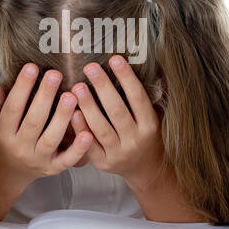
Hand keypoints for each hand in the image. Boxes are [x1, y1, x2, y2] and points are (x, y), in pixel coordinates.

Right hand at [0, 63, 92, 192]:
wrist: (5, 174)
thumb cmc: (2, 142)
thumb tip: (0, 85)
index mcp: (4, 134)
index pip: (12, 108)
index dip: (22, 87)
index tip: (32, 67)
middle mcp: (20, 148)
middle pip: (34, 121)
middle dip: (45, 96)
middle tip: (55, 75)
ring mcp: (37, 160)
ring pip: (51, 139)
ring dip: (62, 117)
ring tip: (72, 96)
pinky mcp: (52, 169)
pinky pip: (67, 160)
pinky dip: (78, 148)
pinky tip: (88, 133)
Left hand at [70, 55, 164, 189]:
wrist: (146, 168)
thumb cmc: (147, 136)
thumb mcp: (155, 117)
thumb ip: (149, 96)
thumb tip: (148, 64)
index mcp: (150, 126)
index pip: (138, 98)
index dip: (127, 78)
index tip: (115, 59)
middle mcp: (135, 140)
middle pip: (117, 111)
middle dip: (103, 87)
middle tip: (90, 68)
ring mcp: (119, 153)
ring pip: (101, 128)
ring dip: (88, 106)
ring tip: (78, 87)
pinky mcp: (104, 163)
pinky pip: (90, 145)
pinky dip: (81, 129)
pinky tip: (73, 113)